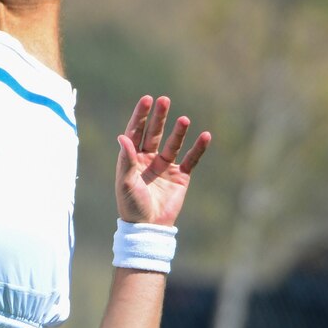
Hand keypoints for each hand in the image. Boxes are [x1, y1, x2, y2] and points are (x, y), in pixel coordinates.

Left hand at [115, 96, 211, 227]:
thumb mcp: (126, 182)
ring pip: (173, 144)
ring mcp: (165, 167)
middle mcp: (148, 159)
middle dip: (159, 117)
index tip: (147, 100)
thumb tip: (123, 136)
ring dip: (179, 131)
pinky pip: (191, 159)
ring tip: (184, 119)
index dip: (141, 116)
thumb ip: (126, 160)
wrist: (148, 228)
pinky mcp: (180, 177)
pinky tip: (205, 136)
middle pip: (154, 133)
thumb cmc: (132, 206)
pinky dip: (198, 148)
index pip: (136, 132)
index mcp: (132, 159)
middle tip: (164, 100)